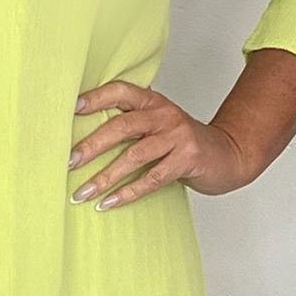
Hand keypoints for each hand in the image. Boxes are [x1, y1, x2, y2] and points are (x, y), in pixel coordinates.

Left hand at [67, 81, 257, 209]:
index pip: (121, 91)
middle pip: (122, 126)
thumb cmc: (182, 142)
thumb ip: (131, 123)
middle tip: (68, 162)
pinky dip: (127, 193)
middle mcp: (164, 115)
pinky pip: (151, 179)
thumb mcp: (159, 124)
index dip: (96, 98)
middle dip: (91, 145)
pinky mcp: (187, 160)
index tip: (70, 109)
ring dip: (104, 177)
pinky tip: (107, 204)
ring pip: (134, 156)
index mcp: (153, 101)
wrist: (227, 154)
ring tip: (81, 193)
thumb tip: (83, 136)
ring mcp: (177, 137)